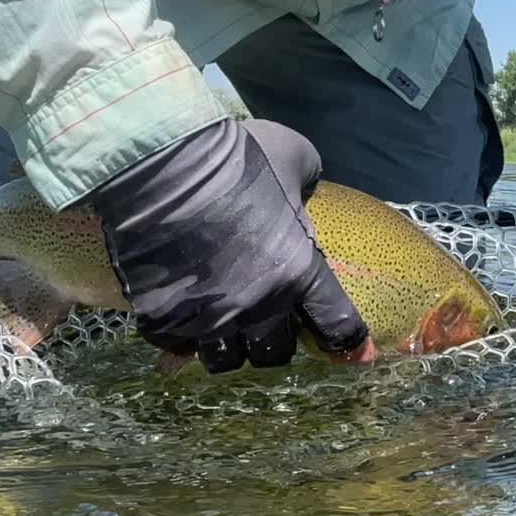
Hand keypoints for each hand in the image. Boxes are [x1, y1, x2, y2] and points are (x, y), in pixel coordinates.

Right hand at [88, 118, 369, 373]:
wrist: (159, 161)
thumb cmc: (235, 155)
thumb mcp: (295, 156)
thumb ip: (307, 184)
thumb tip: (300, 197)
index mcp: (299, 270)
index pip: (336, 323)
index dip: (348, 343)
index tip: (355, 355)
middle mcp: (258, 305)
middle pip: (275, 354)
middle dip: (274, 339)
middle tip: (264, 316)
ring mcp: (207, 317)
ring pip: (224, 360)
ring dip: (228, 344)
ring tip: (219, 322)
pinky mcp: (161, 318)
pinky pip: (175, 346)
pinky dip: (178, 336)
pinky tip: (177, 314)